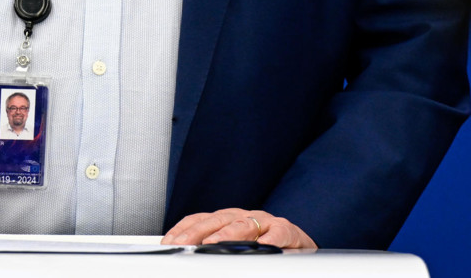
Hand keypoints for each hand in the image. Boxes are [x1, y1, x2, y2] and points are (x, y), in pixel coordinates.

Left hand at [162, 208, 316, 248]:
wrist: (301, 248)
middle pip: (217, 220)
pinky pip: (278, 233)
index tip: (168, 242)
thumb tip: (188, 255)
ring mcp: (266, 222)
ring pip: (244, 224)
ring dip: (227, 234)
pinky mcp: (287, 230)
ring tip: (213, 244)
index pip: (201, 219)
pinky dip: (269, 239)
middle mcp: (245, 216)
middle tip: (184, 245)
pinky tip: (260, 247)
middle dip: (197, 233)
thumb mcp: (237, 247)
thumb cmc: (266, 248)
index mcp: (229, 219)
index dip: (183, 230)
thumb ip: (216, 250)